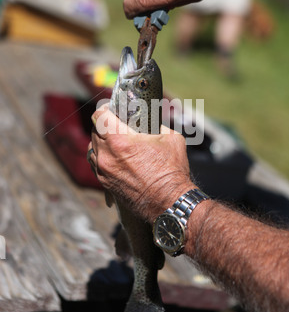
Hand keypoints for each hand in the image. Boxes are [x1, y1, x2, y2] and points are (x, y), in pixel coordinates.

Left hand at [88, 104, 195, 222]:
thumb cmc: (172, 171)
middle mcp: (107, 156)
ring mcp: (104, 171)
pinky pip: (96, 165)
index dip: (104, 109)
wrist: (169, 203)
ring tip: (115, 141)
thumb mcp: (171, 138)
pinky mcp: (105, 184)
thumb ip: (157, 125)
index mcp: (120, 141)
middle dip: (104, 125)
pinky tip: (115, 157)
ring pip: (93, 149)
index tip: (110, 108)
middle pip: (95, 131)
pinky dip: (102, 158)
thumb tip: (152, 120)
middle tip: (116, 123)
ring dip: (101, 142)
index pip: (99, 116)